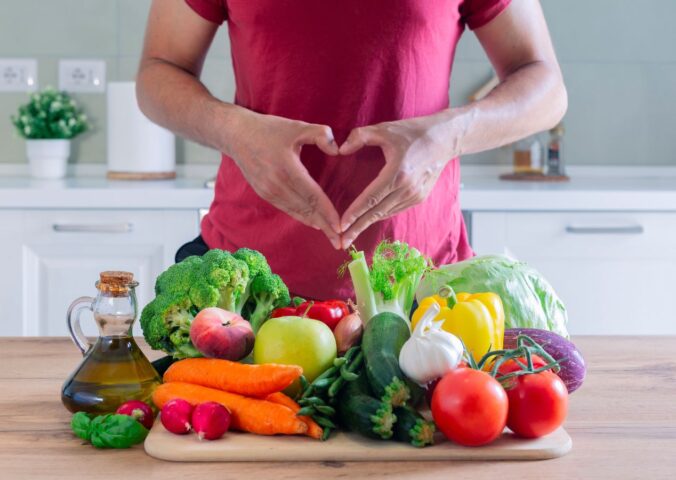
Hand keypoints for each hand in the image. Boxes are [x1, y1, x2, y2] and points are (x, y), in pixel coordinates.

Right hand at [226, 110, 341, 248]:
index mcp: (287, 169)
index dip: (328, 213)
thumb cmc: (268, 130)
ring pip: (297, 212)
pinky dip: (301, 217)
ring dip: (314, 224)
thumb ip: (321, 134)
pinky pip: (287, 209)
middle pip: (307, 210)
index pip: (313, 196)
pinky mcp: (264, 194)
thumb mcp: (297, 126)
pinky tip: (313, 223)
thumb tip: (337, 150)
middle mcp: (277, 185)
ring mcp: (269, 192)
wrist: (236, 135)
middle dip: (325, 226)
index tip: (340, 227)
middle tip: (340, 241)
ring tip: (330, 236)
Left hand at [338, 115, 455, 247]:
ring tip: (351, 234)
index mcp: (397, 173)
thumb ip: (360, 136)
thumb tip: (341, 150)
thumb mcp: (385, 128)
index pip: (370, 199)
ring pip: (386, 213)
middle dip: (357, 228)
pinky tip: (369, 219)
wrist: (445, 138)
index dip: (354, 214)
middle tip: (341, 242)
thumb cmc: (413, 131)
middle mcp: (406, 189)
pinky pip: (395, 209)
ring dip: (368, 224)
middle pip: (376, 213)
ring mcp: (414, 195)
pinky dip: (381, 215)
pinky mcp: (419, 197)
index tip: (340, 226)